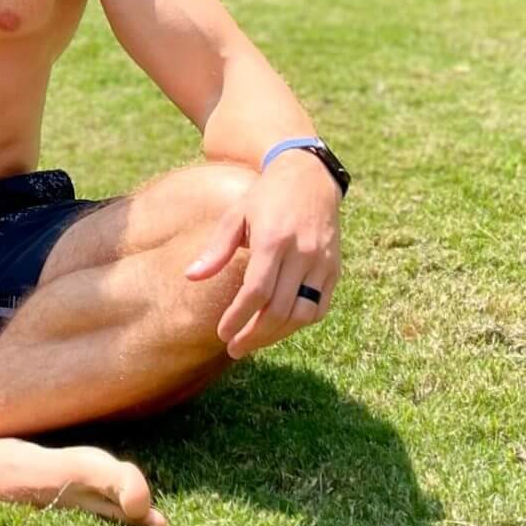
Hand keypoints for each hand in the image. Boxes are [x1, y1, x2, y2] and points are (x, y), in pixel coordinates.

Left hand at [183, 154, 341, 357]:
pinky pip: (320, 307)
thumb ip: (216, 249)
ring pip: (302, 314)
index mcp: (274, 239)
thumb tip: (190, 277)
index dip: (238, 317)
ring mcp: (322, 262)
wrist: (309, 177)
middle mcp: (302, 252)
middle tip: (234, 348)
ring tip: (254, 340)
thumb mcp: (235, 216)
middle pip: (279, 308)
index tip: (223, 334)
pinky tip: (278, 327)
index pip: (256, 291)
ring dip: (277, 334)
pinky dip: (299, 323)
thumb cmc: (265, 198)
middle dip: (255, 335)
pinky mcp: (334, 268)